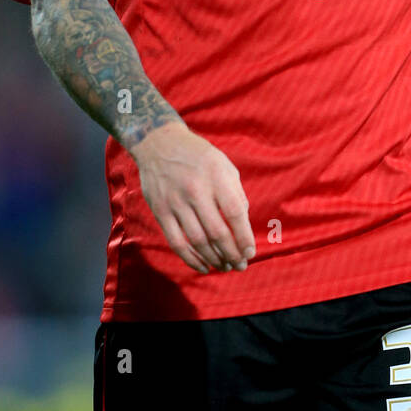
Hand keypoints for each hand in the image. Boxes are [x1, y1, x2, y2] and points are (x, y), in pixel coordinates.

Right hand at [129, 121, 256, 274]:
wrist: (159, 143)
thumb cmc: (199, 156)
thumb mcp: (224, 165)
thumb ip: (236, 193)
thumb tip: (243, 225)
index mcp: (216, 176)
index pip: (234, 213)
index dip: (244, 236)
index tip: (250, 252)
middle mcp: (196, 190)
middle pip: (217, 232)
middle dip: (232, 254)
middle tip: (240, 266)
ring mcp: (176, 202)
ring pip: (197, 241)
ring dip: (214, 259)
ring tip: (225, 267)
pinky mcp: (160, 211)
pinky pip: (176, 242)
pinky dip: (191, 259)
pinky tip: (203, 267)